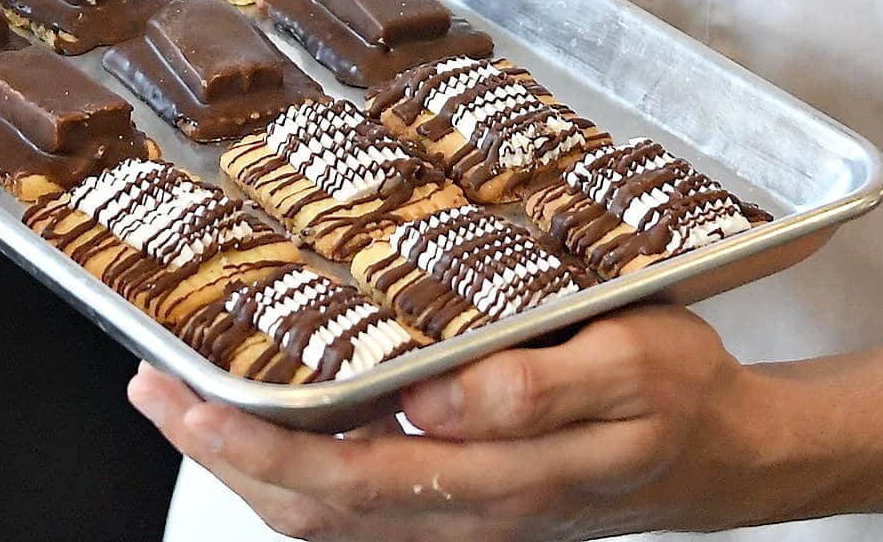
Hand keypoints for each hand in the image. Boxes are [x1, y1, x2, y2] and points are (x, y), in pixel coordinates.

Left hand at [126, 305, 790, 539]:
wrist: (731, 457)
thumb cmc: (681, 395)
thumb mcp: (629, 363)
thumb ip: (531, 388)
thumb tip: (430, 398)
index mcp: (497, 476)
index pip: (345, 477)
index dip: (256, 443)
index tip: (189, 394)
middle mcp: (465, 511)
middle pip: (314, 509)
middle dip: (220, 454)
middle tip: (151, 385)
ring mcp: (462, 518)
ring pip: (327, 520)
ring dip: (246, 465)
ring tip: (185, 399)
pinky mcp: (465, 507)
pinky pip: (359, 512)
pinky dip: (296, 476)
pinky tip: (268, 431)